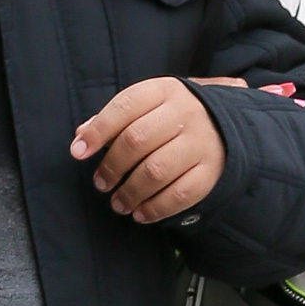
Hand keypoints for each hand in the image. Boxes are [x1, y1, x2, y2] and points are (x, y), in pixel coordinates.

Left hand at [69, 78, 226, 223]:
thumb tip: (81, 137)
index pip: (125, 106)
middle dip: (112, 167)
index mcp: (164, 91)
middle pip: (137, 140)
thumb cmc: (174, 118)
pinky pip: (180, 194)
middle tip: (101, 183)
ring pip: (156, 171)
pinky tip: (140, 214)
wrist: (226, 126)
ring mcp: (201, 143)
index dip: (98, 131)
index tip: (78, 152)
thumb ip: (115, 119)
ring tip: (118, 203)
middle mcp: (185, 114)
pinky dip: (156, 208)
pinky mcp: (211, 171)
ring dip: (130, 192)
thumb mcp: (149, 106)